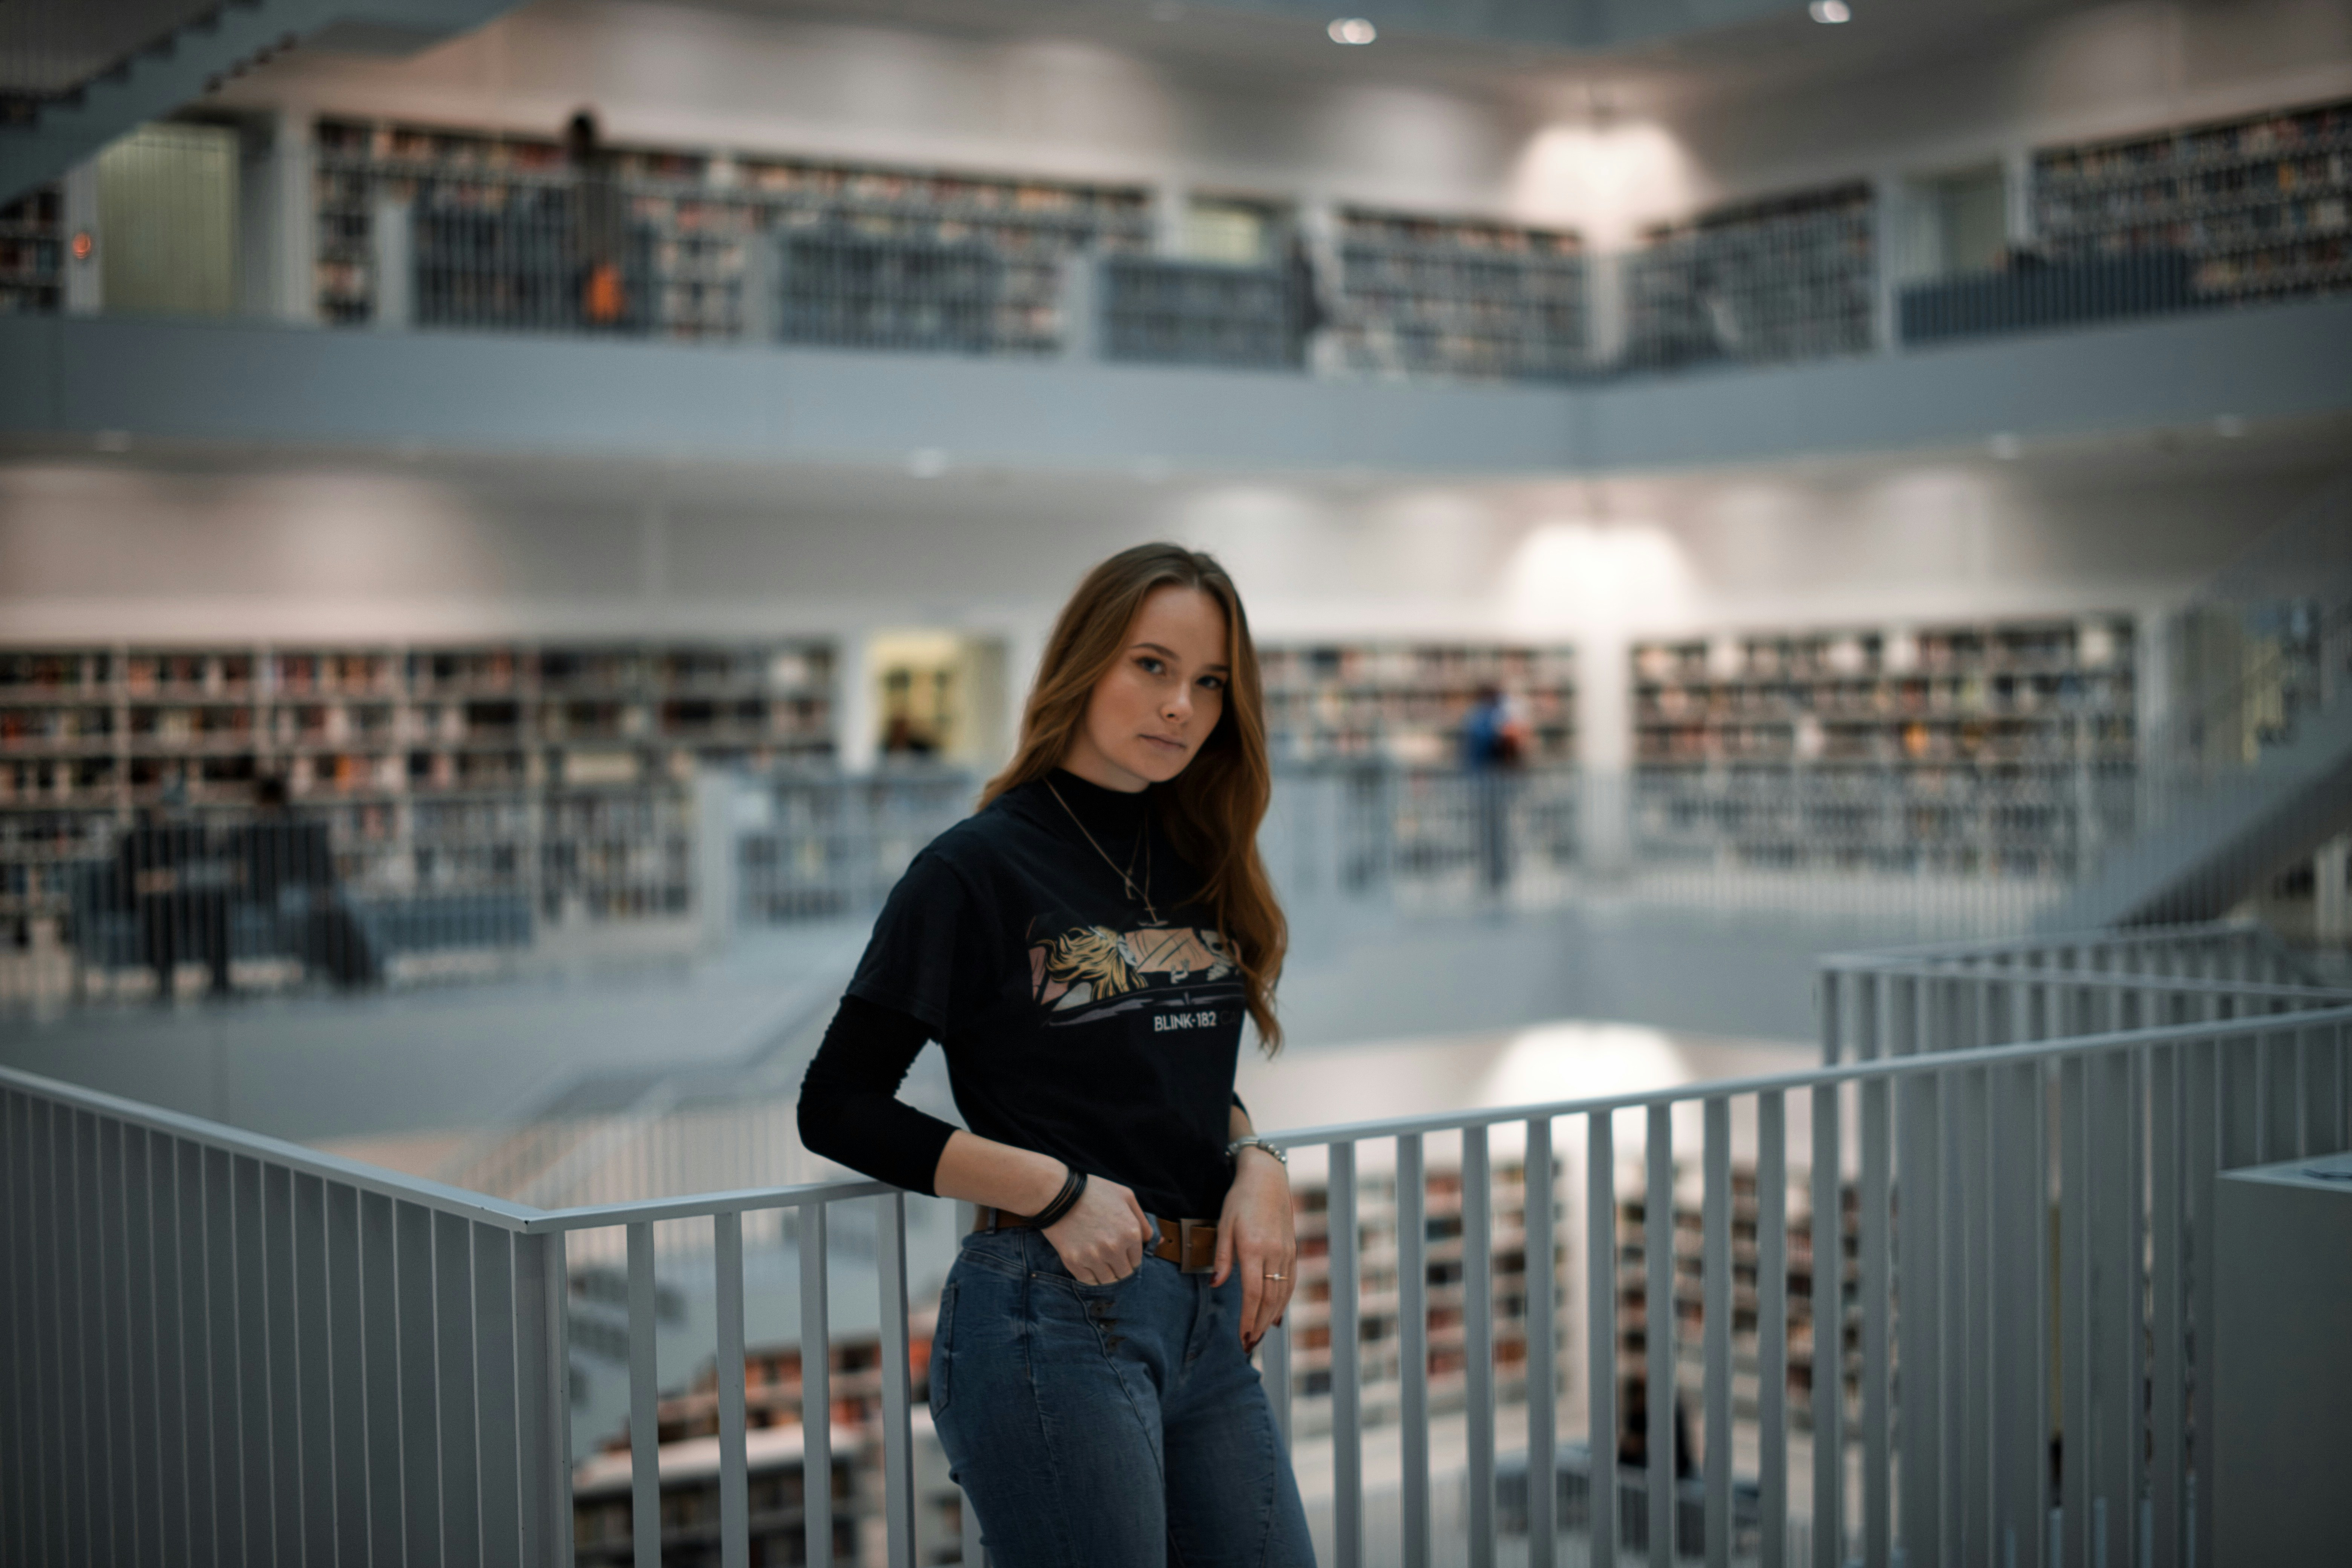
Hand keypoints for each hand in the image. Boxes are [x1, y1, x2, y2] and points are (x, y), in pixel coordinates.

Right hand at [1043, 1173, 1154, 1284]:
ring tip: (1097, 1258)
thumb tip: (1159, 1241)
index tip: (1119, 1249)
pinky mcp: (1074, 1262)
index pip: (1136, 1261)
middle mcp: (1114, 1248)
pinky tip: (1086, 1260)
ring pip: (1107, 1280)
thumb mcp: (1126, 1197)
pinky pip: (1088, 1280)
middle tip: (1108, 1255)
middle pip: (1123, 1274)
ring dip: (1105, 1272)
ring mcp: (1093, 1256)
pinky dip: (1089, 1274)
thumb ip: (1143, 1222)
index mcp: (1130, 1233)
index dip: (1128, 1256)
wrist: (1058, 1192)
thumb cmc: (1094, 1192)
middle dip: (1118, 1267)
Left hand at [1213, 1147, 1295, 1351]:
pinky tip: (1276, 1315)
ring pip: (1281, 1293)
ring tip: (1259, 1335)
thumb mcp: (1224, 1224)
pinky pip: (1289, 1282)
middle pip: (1269, 1299)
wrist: (1268, 1178)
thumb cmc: (1240, 1200)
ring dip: (1270, 1317)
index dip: (1248, 1318)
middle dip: (1258, 1324)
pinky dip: (1283, 1302)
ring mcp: (1286, 1252)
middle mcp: (1273, 1253)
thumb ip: (1222, 1256)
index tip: (1241, 1337)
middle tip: (1248, 1344)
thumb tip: (1217, 1284)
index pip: (1252, 1293)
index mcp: (1254, 1248)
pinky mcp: (1292, 1250)